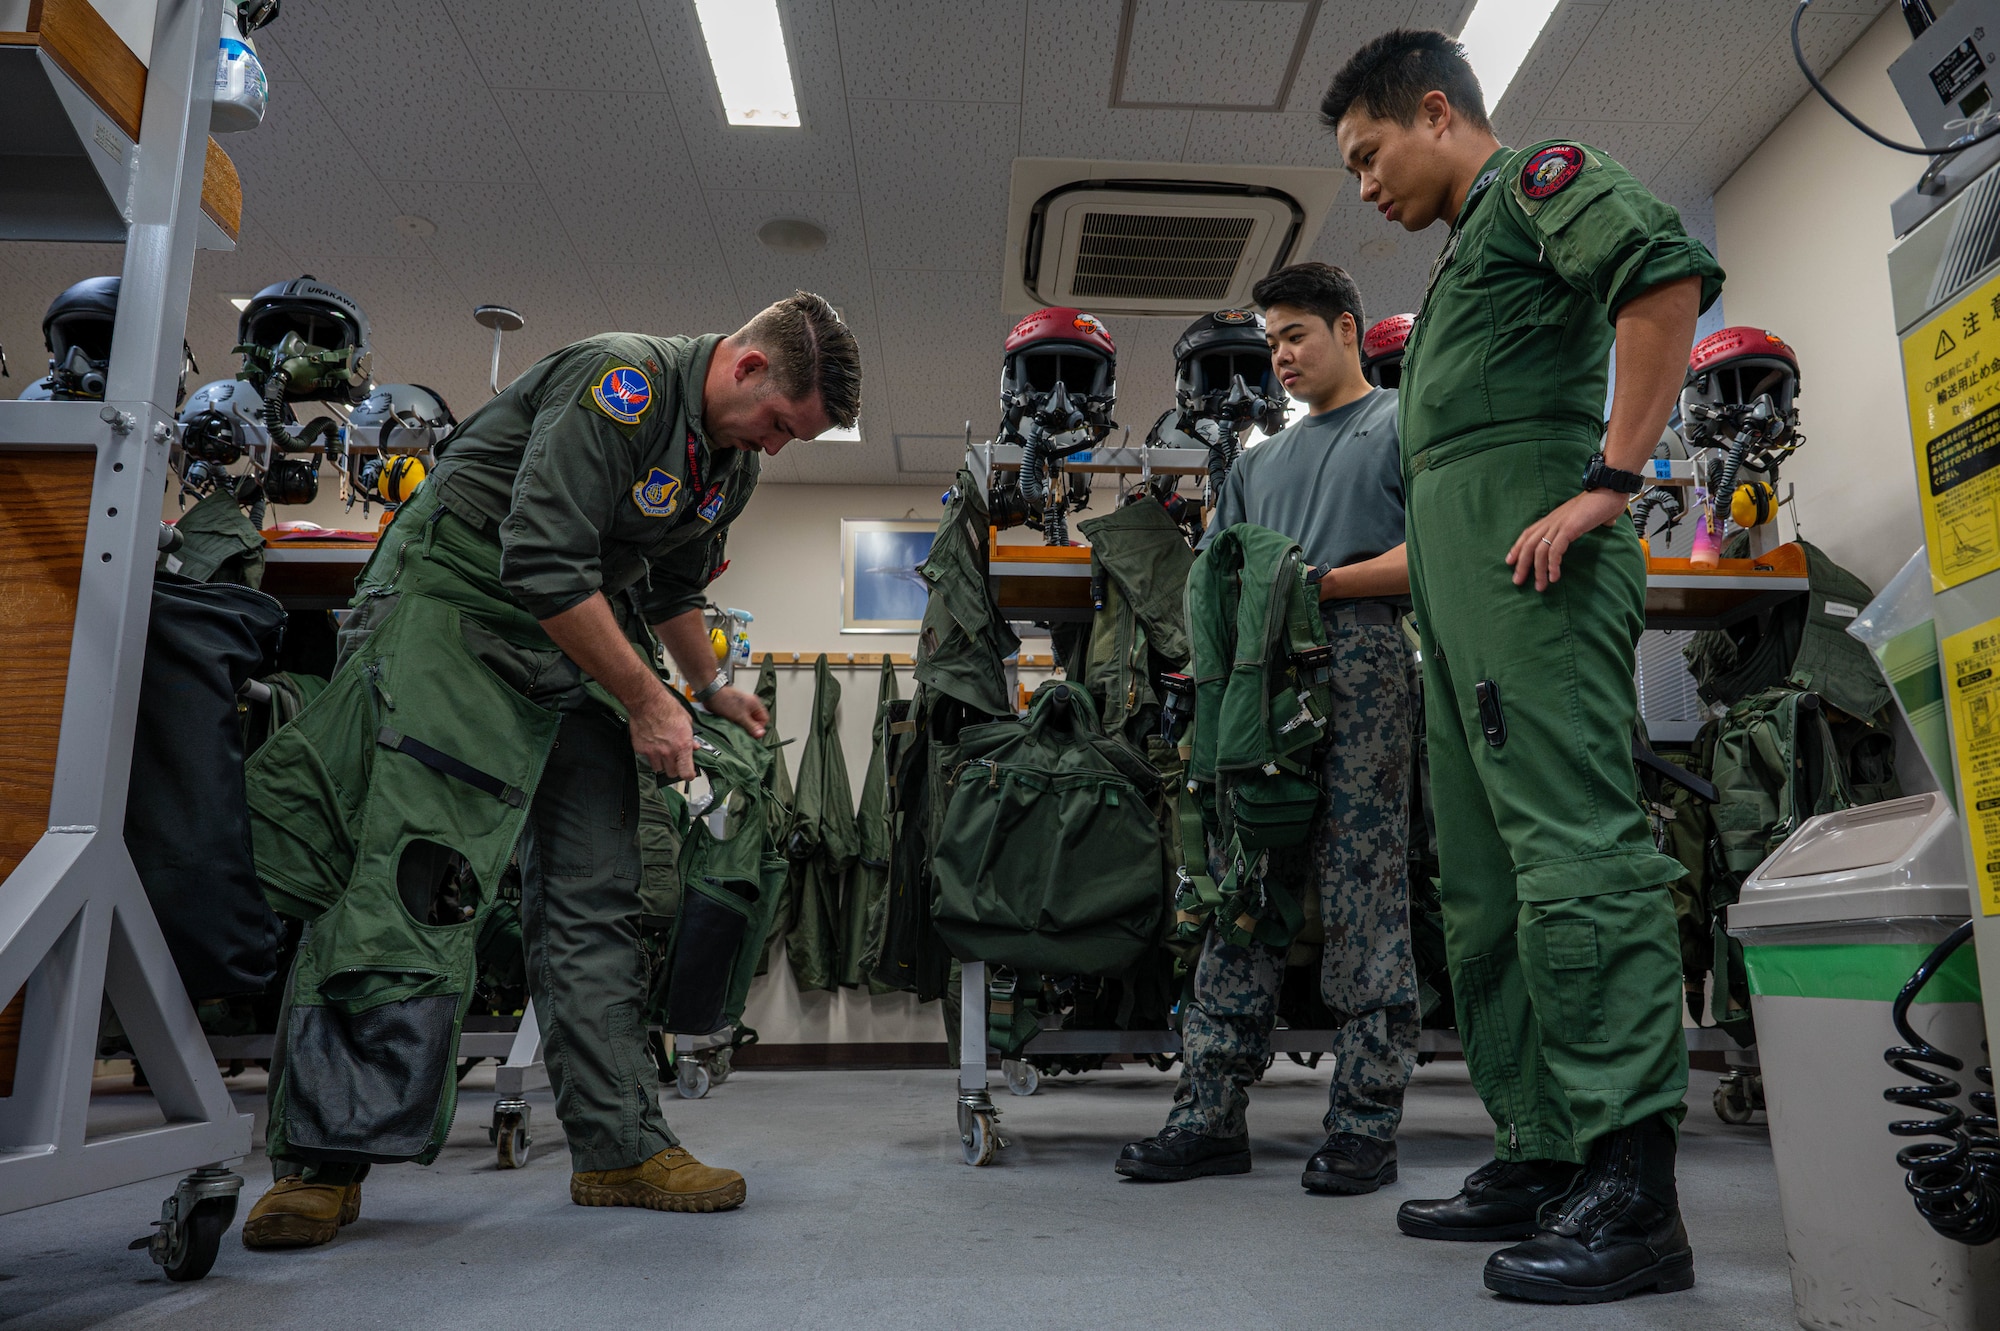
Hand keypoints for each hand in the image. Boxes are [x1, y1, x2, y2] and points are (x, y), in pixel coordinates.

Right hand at [630, 688, 696, 779]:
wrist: (647, 702)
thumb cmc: (667, 707)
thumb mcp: (686, 721)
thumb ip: (691, 738)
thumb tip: (695, 746)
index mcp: (682, 746)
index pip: (686, 773)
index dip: (689, 775)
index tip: (689, 773)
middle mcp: (668, 752)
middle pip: (672, 773)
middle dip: (674, 767)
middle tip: (675, 759)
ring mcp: (653, 752)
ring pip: (658, 768)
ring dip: (661, 763)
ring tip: (662, 751)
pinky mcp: (641, 749)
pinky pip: (646, 758)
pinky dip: (650, 754)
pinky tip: (652, 744)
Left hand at [702, 685, 768, 738]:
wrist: (711, 694)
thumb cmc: (725, 700)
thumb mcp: (740, 716)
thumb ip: (751, 726)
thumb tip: (761, 734)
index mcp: (755, 704)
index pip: (764, 719)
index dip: (760, 728)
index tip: (753, 734)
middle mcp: (750, 705)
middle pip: (755, 721)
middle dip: (750, 727)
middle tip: (743, 731)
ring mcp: (742, 707)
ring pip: (747, 721)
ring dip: (742, 726)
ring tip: (736, 727)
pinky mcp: (734, 710)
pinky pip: (739, 720)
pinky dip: (736, 723)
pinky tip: (731, 724)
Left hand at [1506, 489, 1631, 591]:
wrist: (1609, 489)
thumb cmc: (1602, 502)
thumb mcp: (1587, 516)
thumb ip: (1591, 522)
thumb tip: (1607, 525)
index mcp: (1552, 519)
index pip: (1528, 534)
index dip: (1517, 547)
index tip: (1510, 562)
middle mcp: (1551, 521)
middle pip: (1528, 545)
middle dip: (1521, 565)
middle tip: (1517, 581)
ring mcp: (1559, 524)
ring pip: (1540, 550)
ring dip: (1538, 571)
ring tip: (1540, 586)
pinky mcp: (1569, 528)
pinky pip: (1555, 550)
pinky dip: (1552, 565)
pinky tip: (1554, 577)